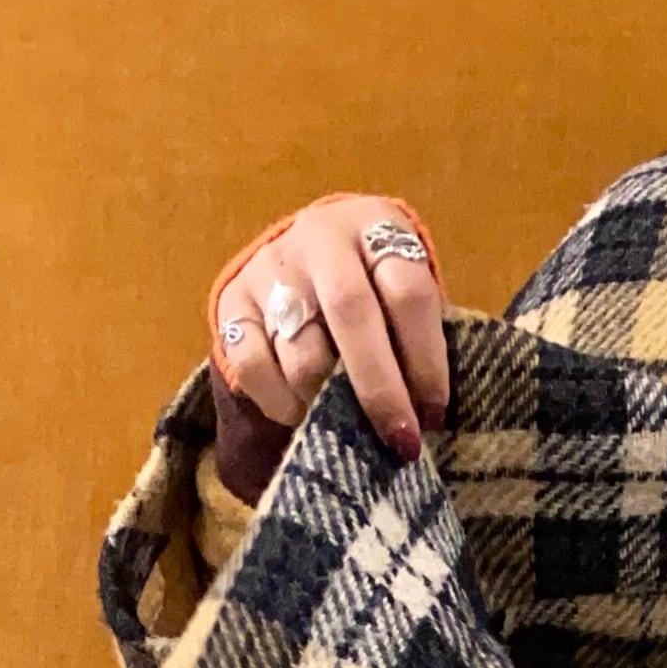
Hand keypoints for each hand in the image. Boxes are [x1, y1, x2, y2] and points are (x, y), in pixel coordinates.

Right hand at [213, 195, 447, 457]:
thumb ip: (416, 340)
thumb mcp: (402, 296)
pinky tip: (300, 414)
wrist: (302, 266)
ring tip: (347, 426)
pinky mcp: (232, 302)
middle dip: (379, 388)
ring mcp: (271, 267)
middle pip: (351, 311)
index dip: (426, 360)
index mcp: (375, 227)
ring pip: (302, 351)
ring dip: (328, 402)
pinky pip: (252, 365)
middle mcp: (321, 238)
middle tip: (399, 440)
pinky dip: (280, 402)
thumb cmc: (373, 294)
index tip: (434, 414)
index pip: (407, 291)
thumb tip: (427, 417)